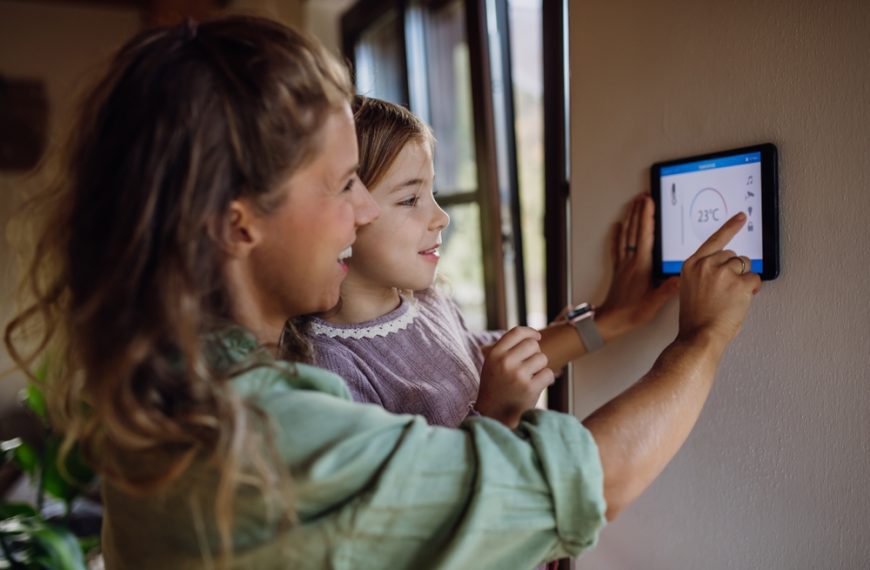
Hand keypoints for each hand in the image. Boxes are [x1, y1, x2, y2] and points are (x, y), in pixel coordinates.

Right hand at [476, 327, 553, 427]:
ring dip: (540, 368)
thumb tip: (533, 336)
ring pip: (542, 358)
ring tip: (530, 378)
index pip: (516, 332)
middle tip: (529, 366)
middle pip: (532, 345)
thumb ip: (507, 349)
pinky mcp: (530, 388)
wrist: (493, 415)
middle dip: (535, 354)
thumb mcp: (492, 364)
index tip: (537, 337)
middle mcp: (505, 362)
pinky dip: (546, 380)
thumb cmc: (496, 388)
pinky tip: (535, 386)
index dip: (530, 332)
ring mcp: (518, 375)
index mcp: (494, 354)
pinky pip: (548, 374)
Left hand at [595, 193, 678, 339]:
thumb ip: (667, 290)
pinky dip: (617, 235)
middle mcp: (630, 261)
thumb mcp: (653, 304)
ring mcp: (623, 264)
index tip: (649, 202)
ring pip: (625, 235)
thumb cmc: (630, 313)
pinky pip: (617, 247)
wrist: (610, 321)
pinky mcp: (618, 269)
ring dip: (630, 218)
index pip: (645, 235)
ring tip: (633, 204)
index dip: (647, 217)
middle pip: (635, 230)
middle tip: (643, 196)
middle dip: (639, 211)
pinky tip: (617, 226)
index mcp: (641, 266)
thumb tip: (681, 277)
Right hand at [678, 212, 760, 345]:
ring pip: (745, 266)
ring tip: (730, 298)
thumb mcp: (691, 289)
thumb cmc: (695, 318)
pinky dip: (752, 290)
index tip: (741, 217)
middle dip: (734, 270)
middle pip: (732, 255)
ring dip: (742, 280)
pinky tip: (739, 301)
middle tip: (726, 291)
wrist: (699, 336)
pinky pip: (754, 279)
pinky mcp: (739, 282)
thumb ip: (704, 273)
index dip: (730, 227)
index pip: (714, 240)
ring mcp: (723, 272)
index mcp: (691, 265)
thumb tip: (726, 268)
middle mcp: (706, 265)